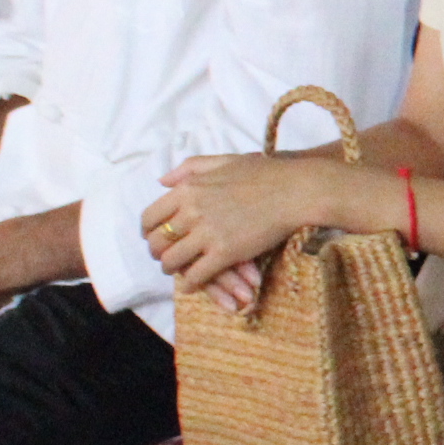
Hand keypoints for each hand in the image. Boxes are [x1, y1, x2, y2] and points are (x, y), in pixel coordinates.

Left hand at [141, 151, 373, 290]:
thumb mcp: (223, 160)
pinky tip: (193, 284)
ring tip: (178, 271)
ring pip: (172, 261)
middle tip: (166, 256)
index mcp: (188, 189)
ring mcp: (207, 233)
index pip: (149, 217)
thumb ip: (190, 168)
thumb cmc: (265, 173)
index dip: (148, 232)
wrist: (295, 191)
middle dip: (158, 253)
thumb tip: (162, 181)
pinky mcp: (225, 253)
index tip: (155, 237)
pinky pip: (196, 275)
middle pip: (157, 241)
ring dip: (171, 269)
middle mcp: (191, 211)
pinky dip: (190, 283)